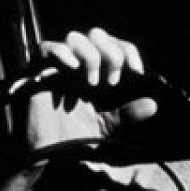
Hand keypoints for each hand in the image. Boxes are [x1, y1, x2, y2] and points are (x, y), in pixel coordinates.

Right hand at [28, 28, 157, 150]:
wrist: (44, 155)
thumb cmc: (70, 141)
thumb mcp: (105, 128)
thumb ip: (126, 115)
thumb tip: (152, 105)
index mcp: (93, 74)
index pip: (114, 46)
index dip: (128, 52)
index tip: (138, 71)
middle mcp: (76, 66)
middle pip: (97, 35)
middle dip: (111, 51)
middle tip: (114, 80)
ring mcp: (56, 67)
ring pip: (75, 37)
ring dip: (90, 54)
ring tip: (93, 82)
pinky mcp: (37, 72)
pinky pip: (47, 49)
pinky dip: (62, 54)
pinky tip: (73, 69)